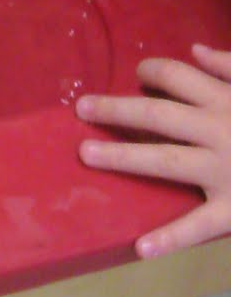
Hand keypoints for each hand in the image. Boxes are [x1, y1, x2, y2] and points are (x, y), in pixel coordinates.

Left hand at [76, 46, 230, 256]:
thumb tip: (196, 49)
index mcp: (228, 99)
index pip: (177, 76)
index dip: (151, 72)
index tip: (136, 76)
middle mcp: (220, 130)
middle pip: (156, 113)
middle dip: (116, 109)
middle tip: (81, 108)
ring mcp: (226, 172)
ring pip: (164, 161)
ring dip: (122, 156)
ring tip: (86, 154)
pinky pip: (199, 225)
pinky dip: (170, 238)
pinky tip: (140, 247)